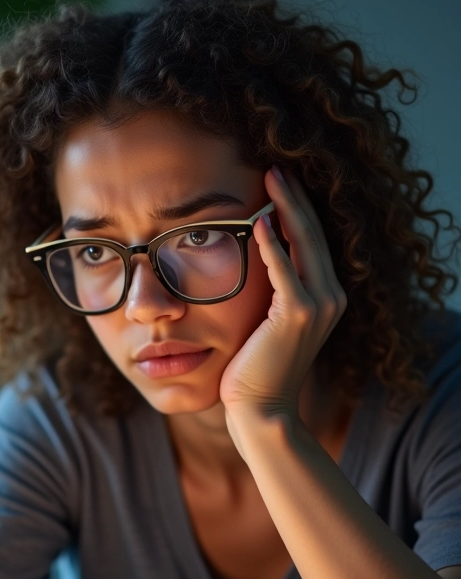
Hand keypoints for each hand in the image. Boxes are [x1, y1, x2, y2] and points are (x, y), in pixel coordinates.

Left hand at [219, 166, 346, 426]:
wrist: (261, 409)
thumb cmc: (255, 371)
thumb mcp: (265, 326)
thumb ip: (268, 296)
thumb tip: (250, 264)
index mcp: (324, 298)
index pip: (311, 243)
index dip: (296, 210)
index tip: (278, 184)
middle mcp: (330, 297)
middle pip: (312, 235)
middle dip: (294, 198)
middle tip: (275, 167)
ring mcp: (319, 305)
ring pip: (304, 244)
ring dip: (287, 208)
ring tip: (271, 178)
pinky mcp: (298, 315)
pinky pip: (284, 270)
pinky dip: (273, 244)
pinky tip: (261, 220)